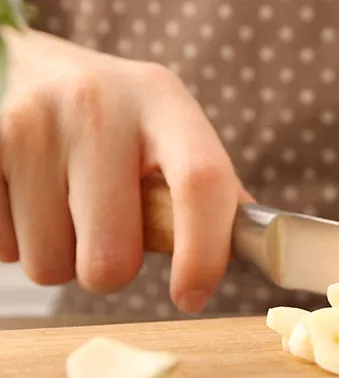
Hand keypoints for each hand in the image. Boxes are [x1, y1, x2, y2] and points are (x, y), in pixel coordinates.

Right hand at [0, 30, 250, 312]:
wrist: (22, 66)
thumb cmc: (106, 111)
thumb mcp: (164, 123)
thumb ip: (206, 180)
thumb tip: (258, 236)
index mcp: (161, 100)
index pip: (202, 182)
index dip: (202, 253)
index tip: (191, 295)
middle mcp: (96, 106)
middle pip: (110, 258)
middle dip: (109, 268)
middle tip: (104, 230)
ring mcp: (28, 125)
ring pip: (50, 267)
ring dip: (58, 255)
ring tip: (59, 203)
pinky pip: (2, 251)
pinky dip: (14, 241)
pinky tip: (25, 196)